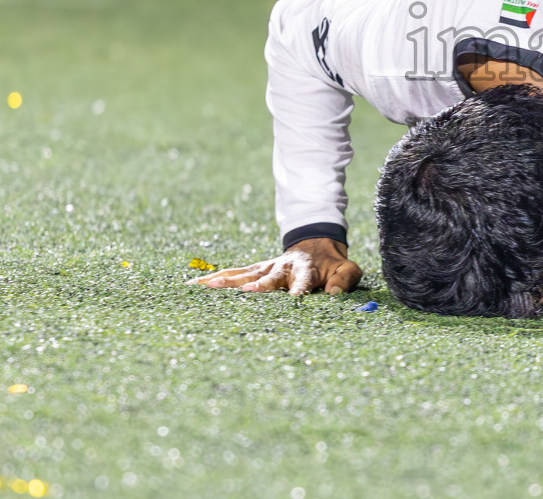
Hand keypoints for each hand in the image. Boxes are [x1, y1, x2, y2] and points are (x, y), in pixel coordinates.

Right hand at [186, 238, 361, 295]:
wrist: (317, 244)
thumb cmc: (332, 265)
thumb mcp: (348, 270)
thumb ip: (344, 280)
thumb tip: (333, 293)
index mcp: (307, 269)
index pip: (304, 281)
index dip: (300, 289)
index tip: (295, 299)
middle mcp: (283, 267)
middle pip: (268, 277)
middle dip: (258, 284)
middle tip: (247, 291)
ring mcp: (266, 268)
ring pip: (243, 274)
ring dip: (226, 281)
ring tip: (204, 287)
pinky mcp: (255, 270)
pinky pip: (233, 274)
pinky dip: (214, 279)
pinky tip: (194, 286)